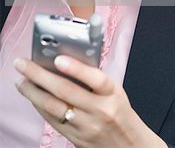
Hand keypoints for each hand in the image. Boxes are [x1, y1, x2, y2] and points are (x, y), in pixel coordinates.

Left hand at [14, 56, 166, 147]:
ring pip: (54, 107)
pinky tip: (33, 96)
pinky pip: (53, 120)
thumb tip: (66, 62)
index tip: (58, 59)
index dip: (76, 69)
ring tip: (22, 80)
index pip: (96, 79)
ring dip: (33, 92)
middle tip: (23, 64)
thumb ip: (94, 78)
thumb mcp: (115, 90)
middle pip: (66, 92)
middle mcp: (100, 110)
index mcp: (112, 94)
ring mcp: (86, 126)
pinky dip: (40, 106)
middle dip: (40, 75)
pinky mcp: (76, 138)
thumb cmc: (119, 111)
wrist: (128, 144)